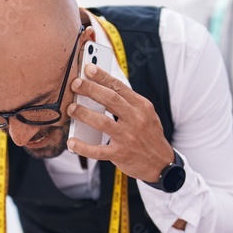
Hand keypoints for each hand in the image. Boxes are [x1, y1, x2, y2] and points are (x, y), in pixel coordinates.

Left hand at [66, 63, 175, 182]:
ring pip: (102, 122)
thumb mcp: (146, 114)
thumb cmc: (149, 135)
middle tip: (75, 84)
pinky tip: (72, 143)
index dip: (102, 77)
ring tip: (71, 109)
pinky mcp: (120, 154)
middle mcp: (136, 120)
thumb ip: (127, 103)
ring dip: (84, 114)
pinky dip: (83, 147)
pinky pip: (98, 150)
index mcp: (142, 106)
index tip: (88, 68)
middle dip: (90, 90)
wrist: (161, 163)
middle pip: (110, 100)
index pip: (119, 87)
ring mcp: (128, 137)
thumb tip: (101, 89)